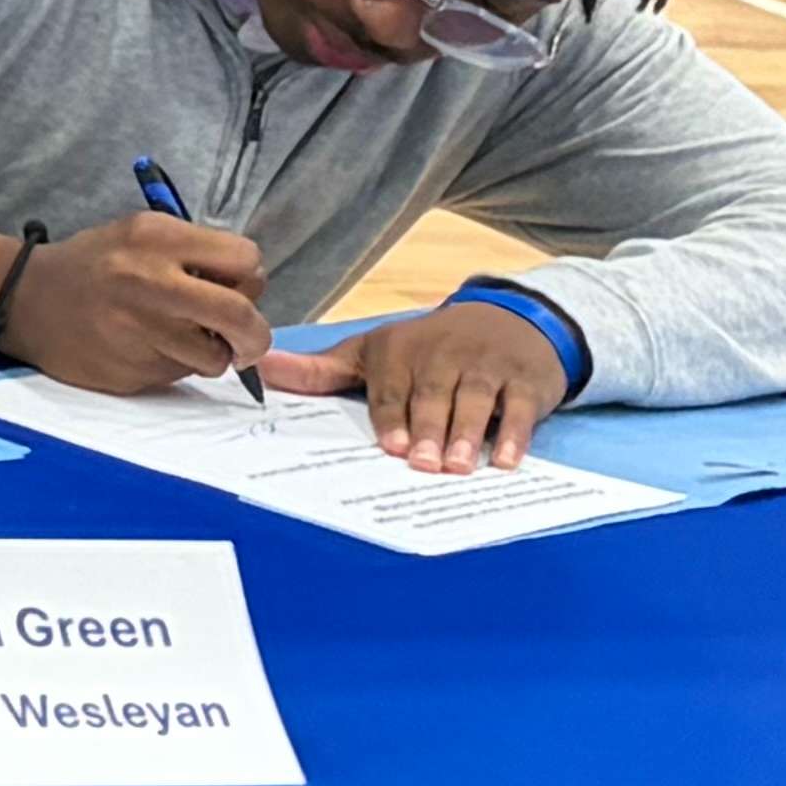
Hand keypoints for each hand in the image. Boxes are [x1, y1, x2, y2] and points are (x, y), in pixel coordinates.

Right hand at [0, 212, 270, 397]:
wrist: (23, 299)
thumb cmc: (92, 265)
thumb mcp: (140, 234)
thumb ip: (194, 254)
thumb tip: (248, 291)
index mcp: (157, 238)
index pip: (245, 260)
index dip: (249, 280)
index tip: (237, 290)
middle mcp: (149, 281)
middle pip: (241, 315)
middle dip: (254, 335)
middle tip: (247, 341)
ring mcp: (138, 329)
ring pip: (215, 357)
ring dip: (211, 355)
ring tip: (182, 340)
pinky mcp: (127, 368)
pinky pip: (179, 375)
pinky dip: (175, 366)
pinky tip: (146, 348)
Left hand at [268, 300, 569, 470]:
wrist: (509, 318)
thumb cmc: (429, 346)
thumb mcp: (374, 351)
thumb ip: (321, 369)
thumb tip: (261, 367)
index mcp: (401, 351)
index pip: (393, 387)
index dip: (392, 416)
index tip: (392, 446)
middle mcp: (444, 354)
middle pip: (433, 395)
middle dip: (429, 429)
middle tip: (423, 464)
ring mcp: (487, 366)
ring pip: (476, 400)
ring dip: (468, 434)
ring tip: (460, 467)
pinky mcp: (524, 379)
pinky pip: (521, 408)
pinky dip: (515, 434)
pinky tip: (506, 461)